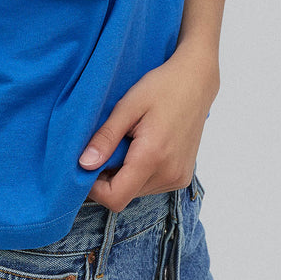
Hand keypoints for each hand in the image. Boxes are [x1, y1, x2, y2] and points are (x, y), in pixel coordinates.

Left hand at [79, 43, 218, 211]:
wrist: (196, 82)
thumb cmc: (161, 87)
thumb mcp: (127, 106)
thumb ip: (106, 137)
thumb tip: (84, 164)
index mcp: (153, 157)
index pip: (116, 198)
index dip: (95, 189)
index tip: (87, 165)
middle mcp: (169, 174)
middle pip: (125, 195)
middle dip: (108, 178)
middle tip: (107, 146)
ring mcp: (179, 178)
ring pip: (137, 192)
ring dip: (124, 175)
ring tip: (129, 143)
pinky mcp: (183, 177)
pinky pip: (151, 186)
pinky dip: (140, 173)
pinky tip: (143, 148)